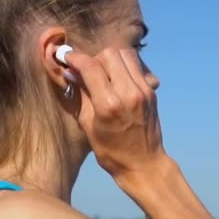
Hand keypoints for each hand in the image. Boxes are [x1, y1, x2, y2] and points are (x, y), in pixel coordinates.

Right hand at [64, 48, 167, 182]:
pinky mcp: (151, 91)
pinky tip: (118, 78)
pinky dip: (124, 65)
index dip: (75, 58)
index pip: (90, 67)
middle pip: (109, 54)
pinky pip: (136, 66)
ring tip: (104, 73)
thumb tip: (71, 72)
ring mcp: (143, 90)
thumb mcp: (88, 125)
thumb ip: (81, 95)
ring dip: (111, 59)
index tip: (67, 58)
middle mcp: (128, 93)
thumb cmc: (111, 151)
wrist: (144, 163)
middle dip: (94, 58)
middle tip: (88, 71)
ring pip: (126, 54)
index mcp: (108, 104)